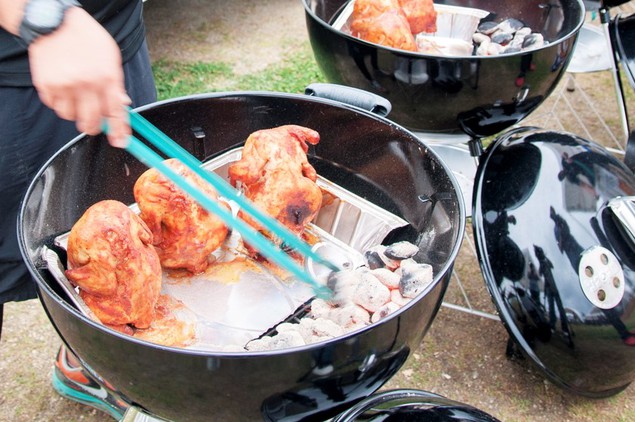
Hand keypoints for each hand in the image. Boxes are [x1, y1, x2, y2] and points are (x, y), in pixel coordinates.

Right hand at [28, 7, 130, 146]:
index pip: (116, 113)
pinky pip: (54, 106)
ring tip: (76, 96)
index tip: (121, 142)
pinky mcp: (45, 85)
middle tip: (94, 123)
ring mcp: (64, 86)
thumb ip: (117, 84)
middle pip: (91, 122)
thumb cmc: (87, 39)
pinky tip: (62, 88)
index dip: (120, 131)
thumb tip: (123, 106)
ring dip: (75, 112)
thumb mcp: (111, 57)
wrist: (55, 22)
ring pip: (70, 117)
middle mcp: (86, 84)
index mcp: (106, 78)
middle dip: (94, 127)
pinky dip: (59, 102)